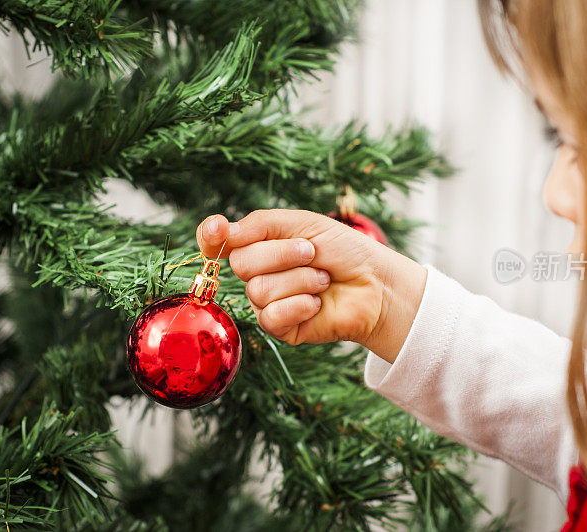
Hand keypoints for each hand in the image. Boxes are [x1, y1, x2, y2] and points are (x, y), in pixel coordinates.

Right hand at [196, 209, 426, 362]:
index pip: (218, 242)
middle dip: (282, 254)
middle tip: (313, 254)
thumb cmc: (344, 250)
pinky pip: (271, 317)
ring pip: (259, 290)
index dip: (210, 237)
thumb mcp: (305, 223)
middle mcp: (257, 273)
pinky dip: (300, 305)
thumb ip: (261, 224)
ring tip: (322, 280)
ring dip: (300, 280)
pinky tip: (317, 303)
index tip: (218, 230)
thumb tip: (223, 232)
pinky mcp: (281, 328)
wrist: (376, 283)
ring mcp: (267, 302)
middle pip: (240, 264)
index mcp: (259, 244)